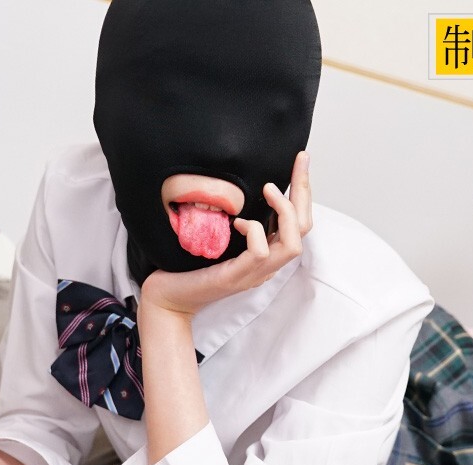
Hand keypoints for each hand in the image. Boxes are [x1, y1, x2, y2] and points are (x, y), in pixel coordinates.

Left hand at [140, 151, 311, 316]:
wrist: (168, 297)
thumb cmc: (190, 266)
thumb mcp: (223, 237)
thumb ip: (238, 221)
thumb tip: (244, 187)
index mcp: (267, 254)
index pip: (299, 223)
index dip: (303, 190)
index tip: (301, 160)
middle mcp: (267, 265)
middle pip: (303, 229)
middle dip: (304, 191)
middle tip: (298, 162)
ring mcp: (254, 273)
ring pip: (292, 244)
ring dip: (285, 211)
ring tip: (269, 189)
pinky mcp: (236, 277)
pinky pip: (260, 253)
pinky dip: (254, 231)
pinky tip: (238, 222)